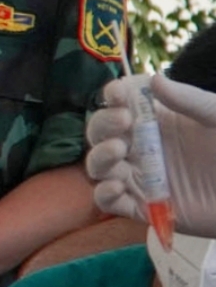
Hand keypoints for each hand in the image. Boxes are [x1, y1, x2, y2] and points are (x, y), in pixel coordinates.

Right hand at [86, 72, 215, 235]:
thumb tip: (154, 79)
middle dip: (102, 125)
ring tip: (118, 153)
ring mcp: (141, 177)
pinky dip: (104, 193)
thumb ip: (188, 100)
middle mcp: (143, 147)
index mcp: (158, 121)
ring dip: (98, 158)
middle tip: (122, 123)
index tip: (117, 95)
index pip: (122, 103)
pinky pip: (109, 201)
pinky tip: (117, 186)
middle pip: (102, 133)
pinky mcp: (143, 207)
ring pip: (99, 166)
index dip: (113, 96)